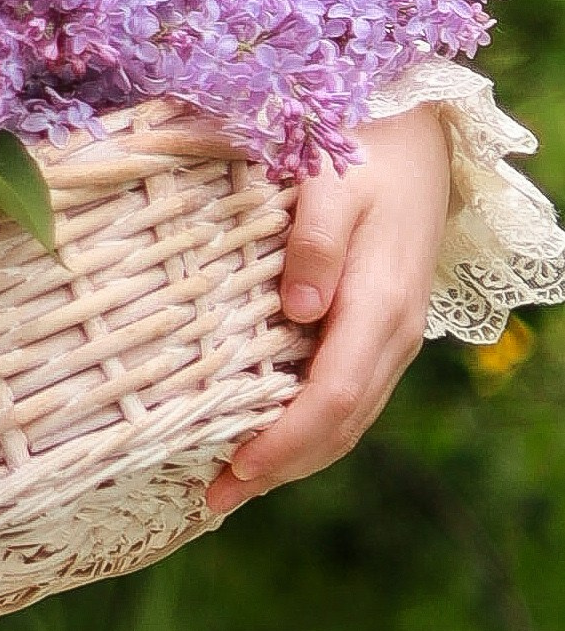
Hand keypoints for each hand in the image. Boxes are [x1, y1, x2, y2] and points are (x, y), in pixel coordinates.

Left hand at [204, 104, 450, 516]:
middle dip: (281, 468)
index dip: (285, 443)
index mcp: (379, 304)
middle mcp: (393, 334)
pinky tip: (273, 435)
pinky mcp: (384, 328)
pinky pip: (351, 395)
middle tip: (215, 498)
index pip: (332, 398)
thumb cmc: (360, 148)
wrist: (416, 132)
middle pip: (342, 425)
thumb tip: (300, 311)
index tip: (234, 471)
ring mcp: (394, 336)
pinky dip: (313, 427)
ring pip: (350, 419)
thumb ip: (316, 241)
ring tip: (235, 482)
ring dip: (297, 457)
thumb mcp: (333, 179)